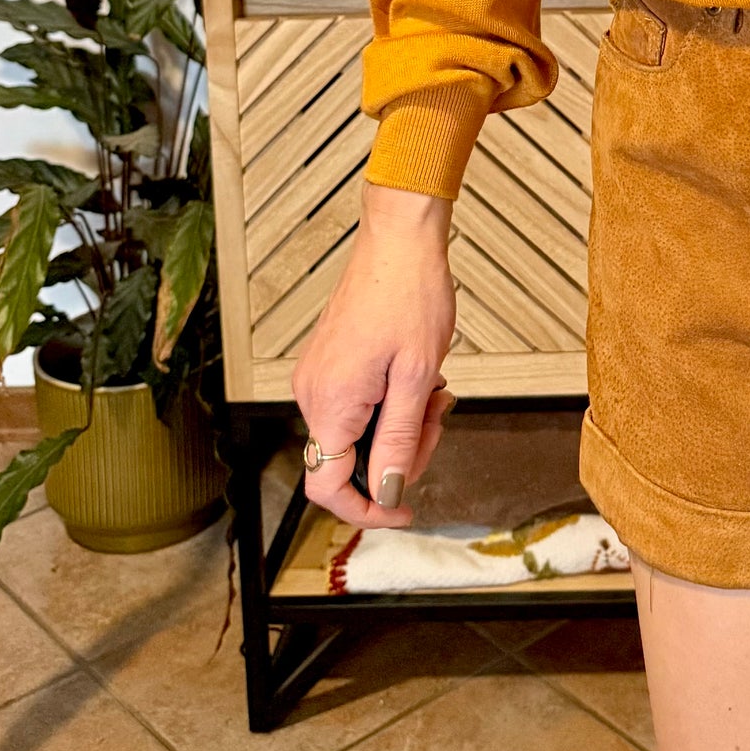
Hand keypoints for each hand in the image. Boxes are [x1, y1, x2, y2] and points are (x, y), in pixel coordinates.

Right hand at [290, 181, 457, 529]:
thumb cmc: (409, 295)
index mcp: (331, 403)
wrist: (399, 241)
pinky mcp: (329, 364)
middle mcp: (313, 394)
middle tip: (436, 419)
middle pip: (349, 461)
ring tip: (432, 390)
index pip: (328, 488)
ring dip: (400, 425)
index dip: (367, 509)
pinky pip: (357, 406)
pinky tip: (417, 379)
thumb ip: (399, 440)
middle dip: (400, 452)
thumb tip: (387, 490)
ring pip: (358, 433)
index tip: (403, 509)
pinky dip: (390, 404)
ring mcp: (319, 377)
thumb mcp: (417, 377)